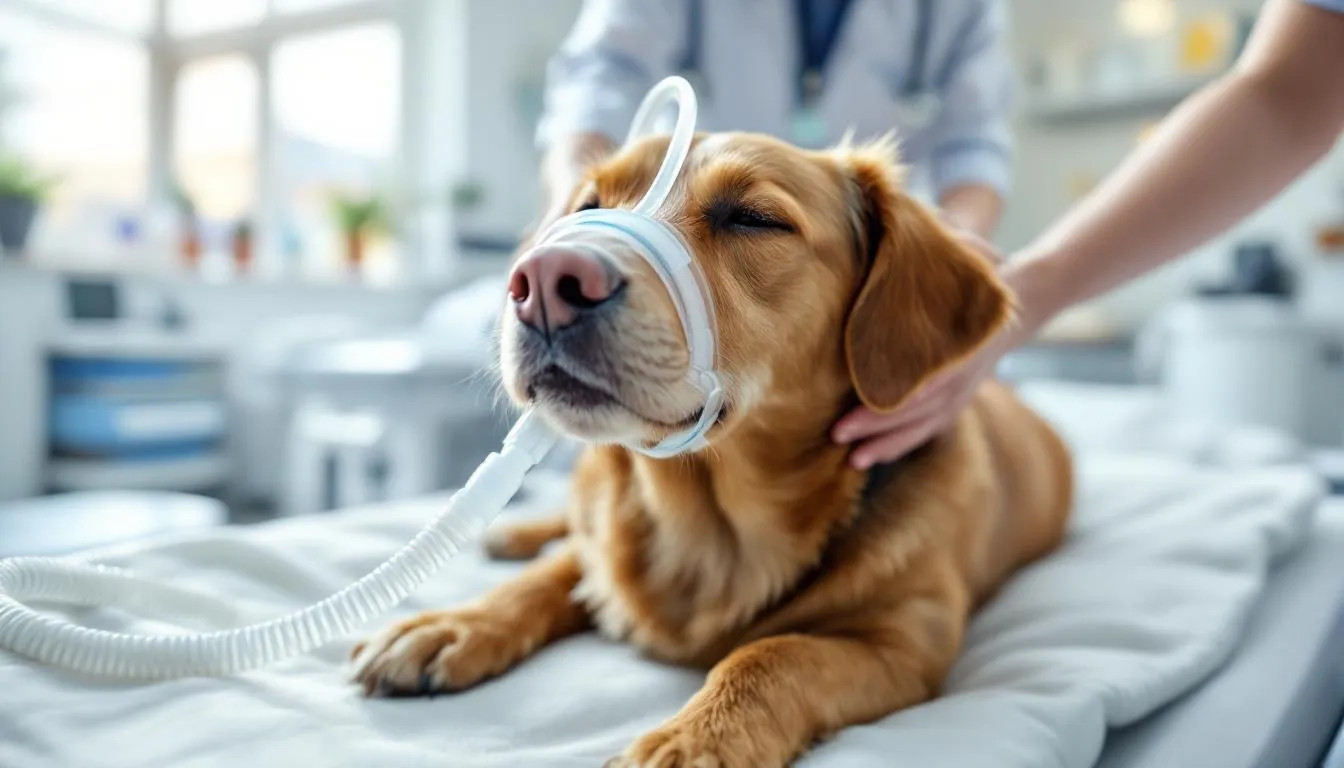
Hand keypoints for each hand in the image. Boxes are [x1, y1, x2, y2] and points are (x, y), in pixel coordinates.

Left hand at [831, 229, 1014, 469]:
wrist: (1024, 299)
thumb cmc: (980, 268)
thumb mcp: (966, 245)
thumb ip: (946, 233)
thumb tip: (914, 214)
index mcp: (965, 337)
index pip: (928, 372)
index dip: (895, 388)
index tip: (858, 399)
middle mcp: (965, 371)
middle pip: (919, 405)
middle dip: (878, 421)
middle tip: (838, 432)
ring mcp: (963, 390)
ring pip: (922, 424)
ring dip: (886, 442)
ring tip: (849, 456)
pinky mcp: (956, 401)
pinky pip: (927, 430)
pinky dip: (899, 445)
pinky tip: (868, 458)